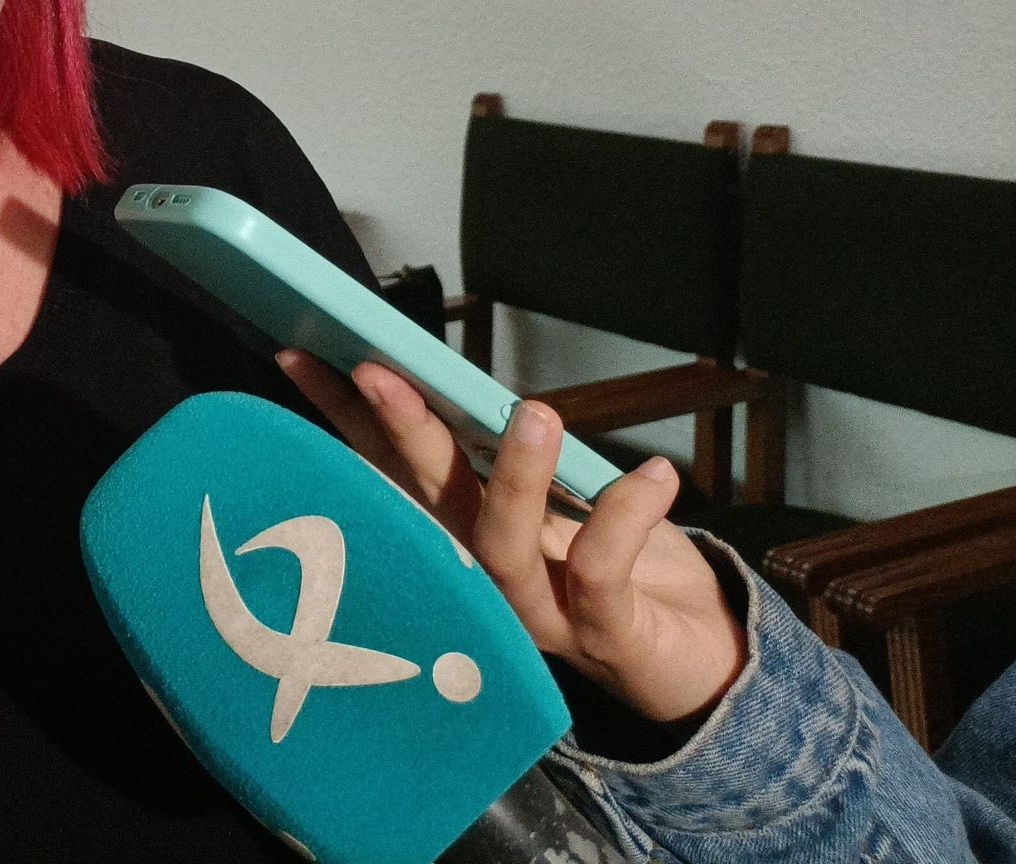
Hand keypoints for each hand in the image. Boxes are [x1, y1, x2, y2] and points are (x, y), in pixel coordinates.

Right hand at [276, 351, 747, 723]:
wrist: (713, 660)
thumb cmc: (633, 569)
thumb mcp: (570, 498)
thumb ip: (523, 457)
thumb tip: (472, 383)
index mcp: (464, 532)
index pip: (390, 467)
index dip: (343, 415)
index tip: (302, 354)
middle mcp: (483, 576)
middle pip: (428, 501)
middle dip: (400, 432)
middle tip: (378, 370)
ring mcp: (538, 612)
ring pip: (501, 546)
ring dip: (512, 477)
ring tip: (535, 412)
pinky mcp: (604, 637)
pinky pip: (601, 572)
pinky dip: (625, 516)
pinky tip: (654, 476)